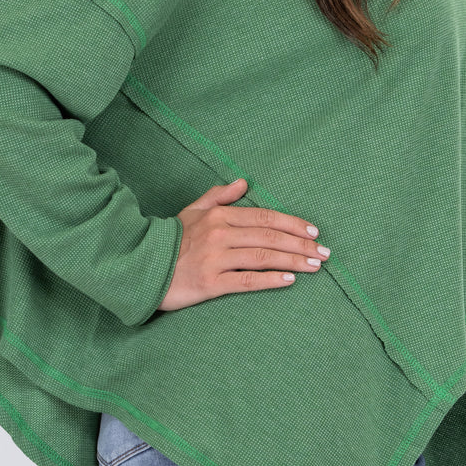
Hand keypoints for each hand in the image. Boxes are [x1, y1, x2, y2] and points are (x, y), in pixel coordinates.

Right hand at [156, 177, 329, 312]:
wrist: (140, 266)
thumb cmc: (170, 240)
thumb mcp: (193, 211)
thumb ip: (219, 196)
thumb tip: (243, 182)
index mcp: (219, 216)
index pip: (265, 217)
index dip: (293, 224)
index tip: (314, 232)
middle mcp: (220, 235)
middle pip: (270, 237)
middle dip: (301, 245)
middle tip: (325, 253)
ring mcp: (215, 259)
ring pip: (264, 258)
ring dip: (294, 261)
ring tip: (315, 267)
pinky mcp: (210, 283)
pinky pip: (246, 281)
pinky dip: (270, 280)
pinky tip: (289, 281)